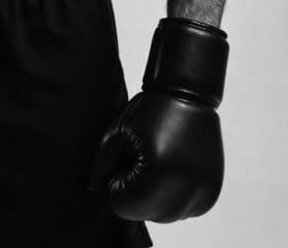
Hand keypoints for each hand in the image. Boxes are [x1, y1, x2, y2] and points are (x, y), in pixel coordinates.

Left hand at [89, 18, 228, 222]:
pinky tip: (173, 167)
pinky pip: (186, 208)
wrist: (188, 94)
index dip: (116, 186)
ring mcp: (203, 193)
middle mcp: (185, 190)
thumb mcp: (117, 133)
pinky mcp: (213, 191)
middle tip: (139, 159)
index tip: (123, 161)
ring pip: (167, 214)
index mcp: (158, 176)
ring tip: (158, 161)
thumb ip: (102, 165)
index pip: (124, 207)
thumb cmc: (148, 111)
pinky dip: (176, 195)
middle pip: (147, 214)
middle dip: (137, 193)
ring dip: (157, 197)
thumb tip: (96, 190)